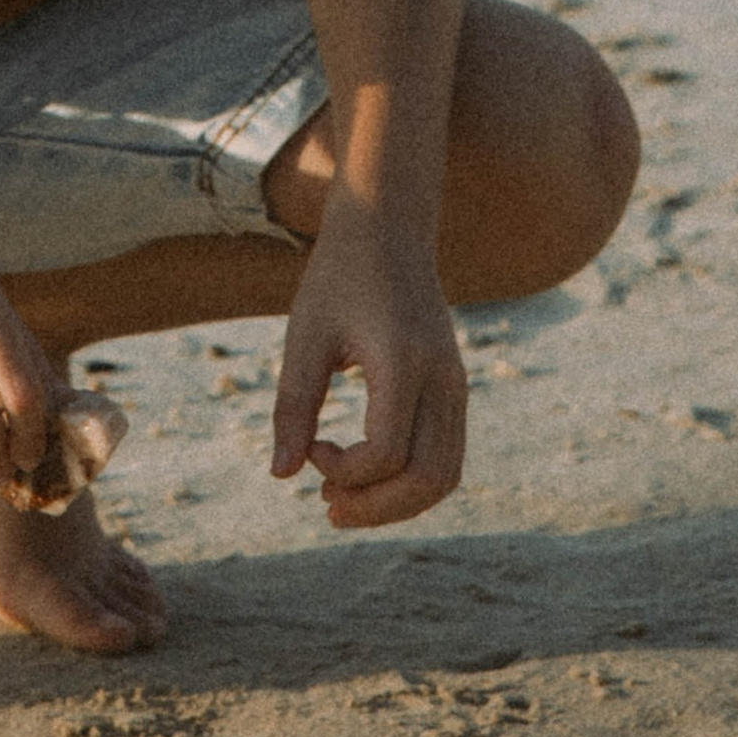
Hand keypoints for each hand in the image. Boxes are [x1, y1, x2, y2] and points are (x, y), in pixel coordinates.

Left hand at [269, 197, 466, 528]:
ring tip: (347, 501)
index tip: (310, 448)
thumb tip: (281, 477)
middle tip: (327, 508)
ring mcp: (456, 384)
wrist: (387, 227)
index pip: (386, 452)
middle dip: (378, 509)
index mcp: (403, 360)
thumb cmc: (338, 275)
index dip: (344, 469)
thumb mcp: (304, 334)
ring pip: (445, 475)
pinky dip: (412, 480)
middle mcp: (442, 378)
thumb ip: (293, 404)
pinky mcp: (455, 387)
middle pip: (429, 479)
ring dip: (398, 503)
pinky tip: (369, 474)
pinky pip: (447, 455)